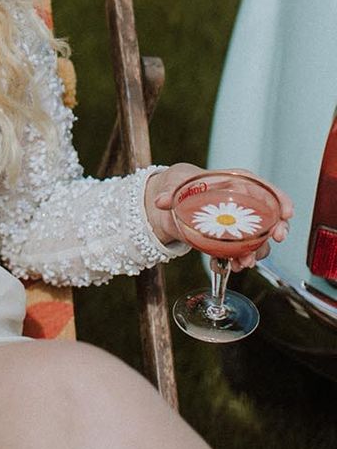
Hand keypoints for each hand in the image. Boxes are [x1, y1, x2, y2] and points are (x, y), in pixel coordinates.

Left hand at [145, 164, 293, 271]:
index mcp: (232, 183)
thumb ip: (169, 192)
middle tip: (276, 237)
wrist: (168, 203)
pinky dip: (242, 260)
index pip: (262, 187)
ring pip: (259, 238)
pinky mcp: (228, 239)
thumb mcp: (174, 182)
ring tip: (246, 261)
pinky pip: (242, 251)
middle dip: (278, 227)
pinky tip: (235, 266)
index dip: (278, 197)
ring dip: (258, 251)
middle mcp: (241, 204)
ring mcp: (237, 224)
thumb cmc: (178, 184)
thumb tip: (161, 201)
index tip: (286, 211)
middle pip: (269, 215)